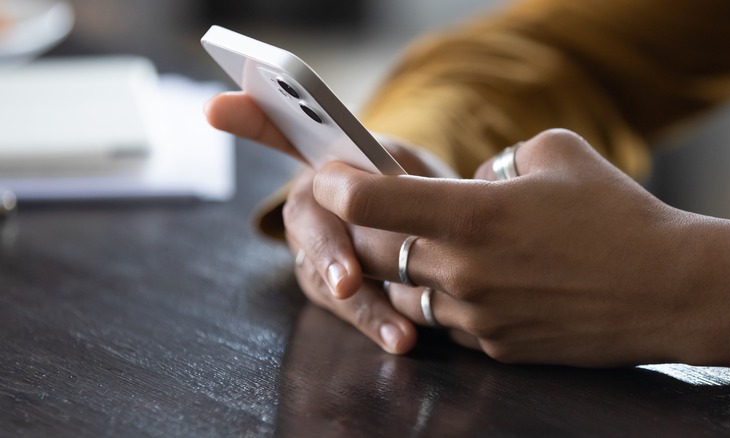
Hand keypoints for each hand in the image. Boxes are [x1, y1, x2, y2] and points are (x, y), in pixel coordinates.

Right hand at [205, 92, 455, 353]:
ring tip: (399, 331)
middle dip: (328, 251)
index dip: (247, 117)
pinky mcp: (323, 282)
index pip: (278, 129)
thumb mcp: (417, 170)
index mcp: (327, 156)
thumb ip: (399, 178)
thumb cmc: (419, 189)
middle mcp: (310, 198)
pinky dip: (373, 321)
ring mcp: (310, 243)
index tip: (216, 108)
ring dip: (361, 305)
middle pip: (304, 219)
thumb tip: (400, 197)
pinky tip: (402, 339)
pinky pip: (340, 304)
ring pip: (321, 274)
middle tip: (347, 282)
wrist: (432, 231)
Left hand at [311, 129, 729, 366]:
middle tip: (375, 216)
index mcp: (472, 216)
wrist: (668, 288)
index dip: (338, 185)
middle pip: (375, 255)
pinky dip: (445, 302)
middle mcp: (463, 272)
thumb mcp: (556, 153)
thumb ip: (499, 161)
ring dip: (406, 272)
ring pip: (406, 295)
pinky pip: (447, 323)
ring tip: (431, 251)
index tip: (328, 177)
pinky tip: (474, 284)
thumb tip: (473, 184)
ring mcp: (476, 318)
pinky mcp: (495, 347)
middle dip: (364, 233)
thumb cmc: (616, 214)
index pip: (372, 202)